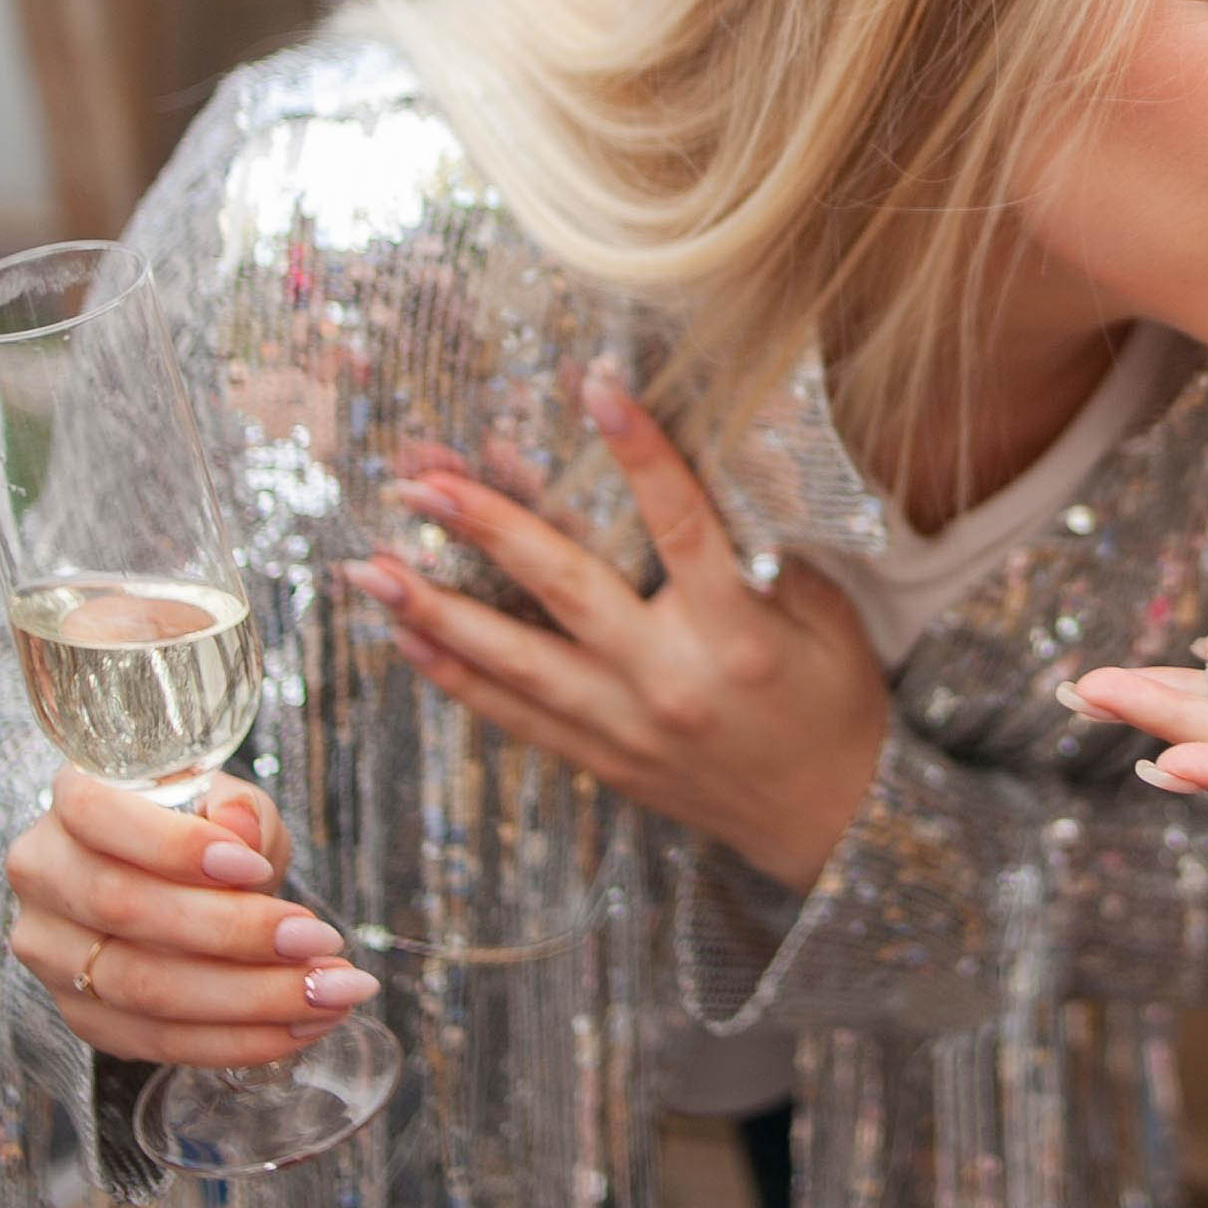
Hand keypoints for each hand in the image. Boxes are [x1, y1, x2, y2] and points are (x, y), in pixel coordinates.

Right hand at [6, 765, 380, 1067]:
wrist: (173, 884)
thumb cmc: (201, 832)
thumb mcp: (227, 803)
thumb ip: (239, 811)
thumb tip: (242, 829)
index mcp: (71, 804)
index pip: (101, 820)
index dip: (176, 847)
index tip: (255, 867)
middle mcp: (45, 879)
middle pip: (126, 911)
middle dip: (235, 933)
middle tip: (321, 942)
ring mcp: (53, 956)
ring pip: (143, 988)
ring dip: (249, 998)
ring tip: (327, 992)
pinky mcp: (81, 1016)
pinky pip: (155, 1041)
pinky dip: (235, 1041)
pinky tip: (298, 1029)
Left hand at [349, 367, 889, 893]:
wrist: (836, 821)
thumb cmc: (837, 704)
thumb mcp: (830, 617)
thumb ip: (768, 551)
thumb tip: (709, 473)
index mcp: (736, 631)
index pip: (678, 524)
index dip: (637, 451)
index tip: (594, 386)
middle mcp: (669, 678)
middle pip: (564, 589)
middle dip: (488, 528)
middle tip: (423, 482)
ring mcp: (625, 725)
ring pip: (513, 662)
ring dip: (436, 612)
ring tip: (370, 569)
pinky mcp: (602, 760)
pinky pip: (513, 716)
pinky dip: (455, 677)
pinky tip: (405, 640)